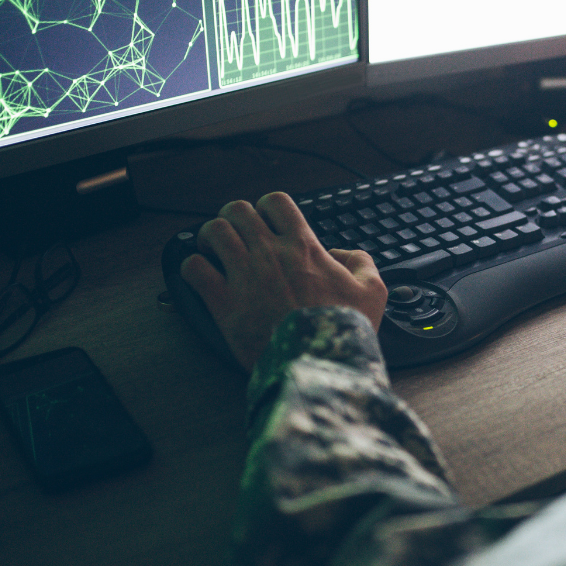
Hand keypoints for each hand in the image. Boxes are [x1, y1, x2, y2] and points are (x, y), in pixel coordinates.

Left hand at [180, 192, 387, 370]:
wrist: (321, 363)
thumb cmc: (345, 329)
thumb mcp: (372, 292)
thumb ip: (362, 263)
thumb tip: (342, 253)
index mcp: (303, 247)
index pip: (275, 202)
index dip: (266, 208)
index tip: (267, 225)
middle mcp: (270, 253)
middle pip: (237, 210)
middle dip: (233, 220)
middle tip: (236, 237)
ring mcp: (244, 275)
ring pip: (213, 231)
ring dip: (209, 238)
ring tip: (213, 252)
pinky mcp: (224, 303)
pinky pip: (194, 268)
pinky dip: (193, 269)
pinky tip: (202, 278)